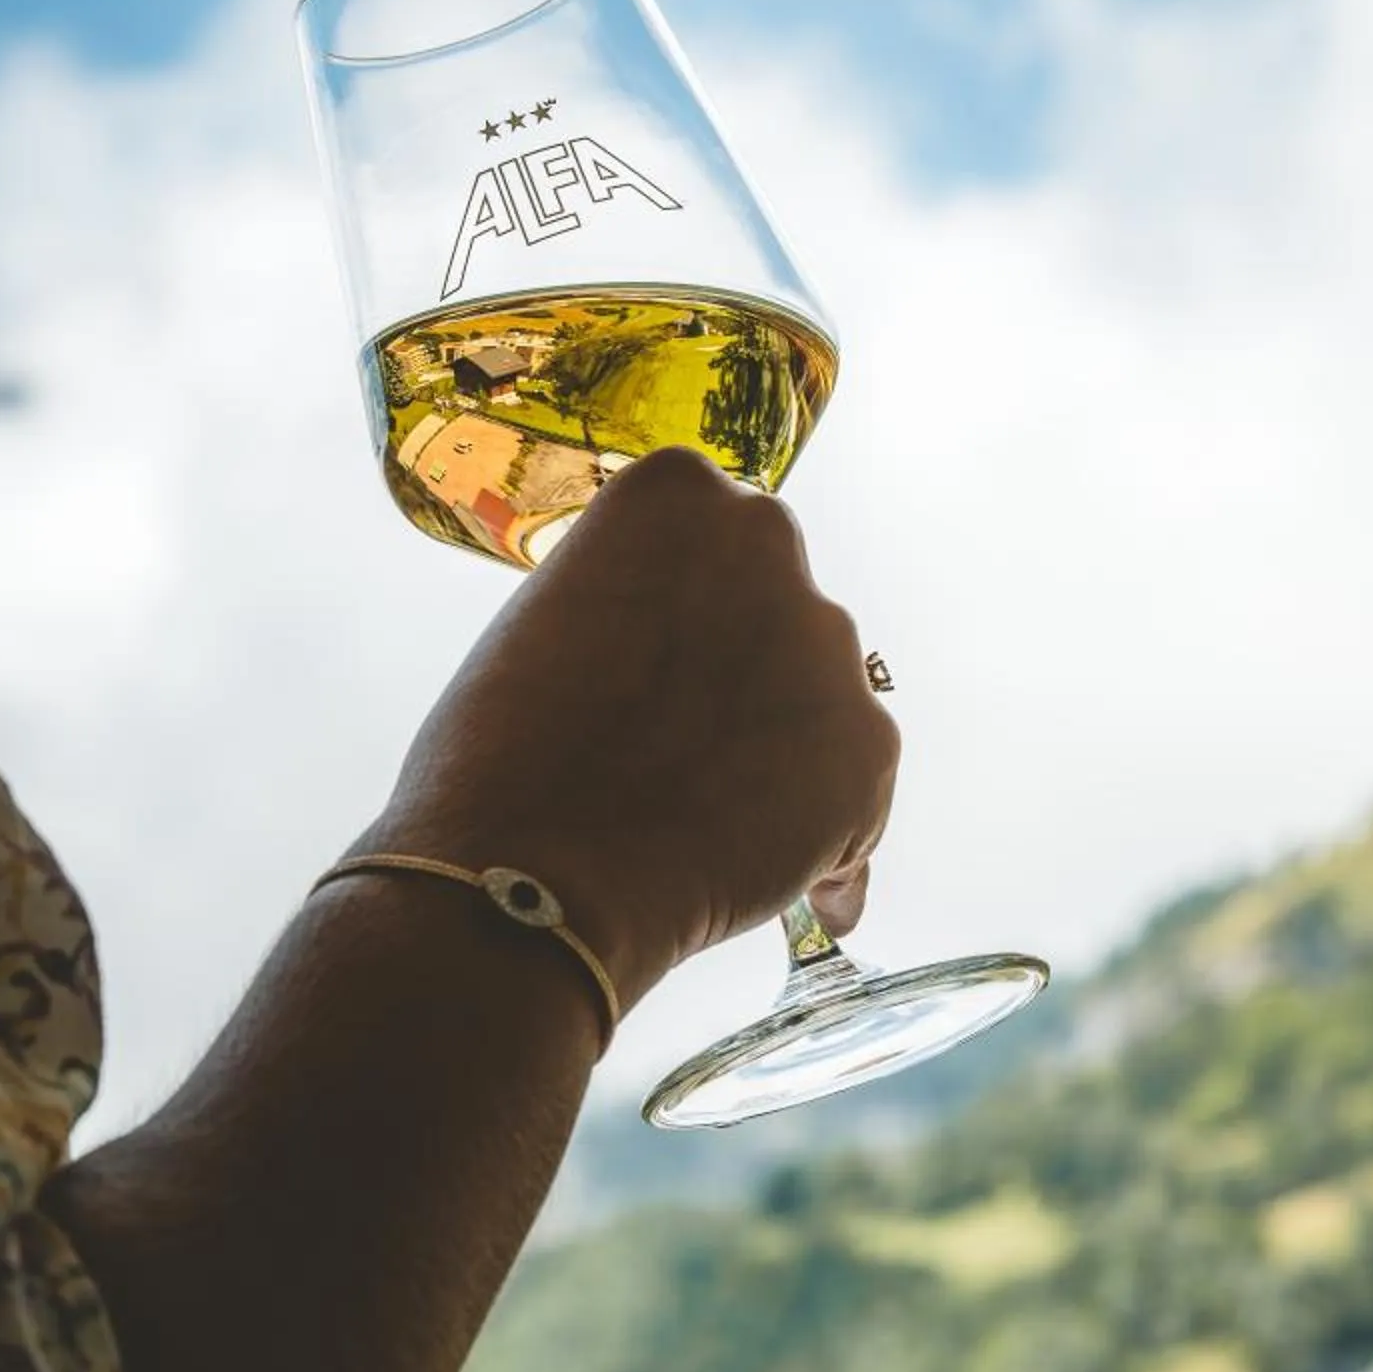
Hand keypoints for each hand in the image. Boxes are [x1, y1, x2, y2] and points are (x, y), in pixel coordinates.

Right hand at [366, 448, 899, 1012]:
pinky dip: (820, 844)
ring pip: (817, 707)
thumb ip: (635, 608)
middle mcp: (768, 541)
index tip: (650, 671)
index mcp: (677, 493)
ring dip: (779, 759)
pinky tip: (760, 877)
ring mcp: (829, 644)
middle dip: (744, 681)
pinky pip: (855, 801)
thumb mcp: (551, 623)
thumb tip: (685, 659)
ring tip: (702, 826)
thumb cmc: (503, 759)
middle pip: (776, 617)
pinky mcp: (869, 747)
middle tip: (679, 753)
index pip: (711, 551)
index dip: (683, 623)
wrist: (531, 878)